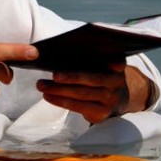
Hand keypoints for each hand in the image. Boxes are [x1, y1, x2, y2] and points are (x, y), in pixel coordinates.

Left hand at [36, 63, 151, 123]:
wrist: (118, 99)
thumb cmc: (103, 76)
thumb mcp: (106, 65)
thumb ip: (99, 57)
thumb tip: (74, 46)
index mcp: (117, 70)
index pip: (117, 63)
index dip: (116, 63)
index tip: (111, 63)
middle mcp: (115, 85)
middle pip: (92, 80)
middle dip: (72, 78)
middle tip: (54, 74)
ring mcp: (108, 101)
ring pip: (81, 95)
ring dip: (59, 90)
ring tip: (41, 85)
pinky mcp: (100, 114)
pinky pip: (77, 107)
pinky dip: (60, 101)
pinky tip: (48, 96)